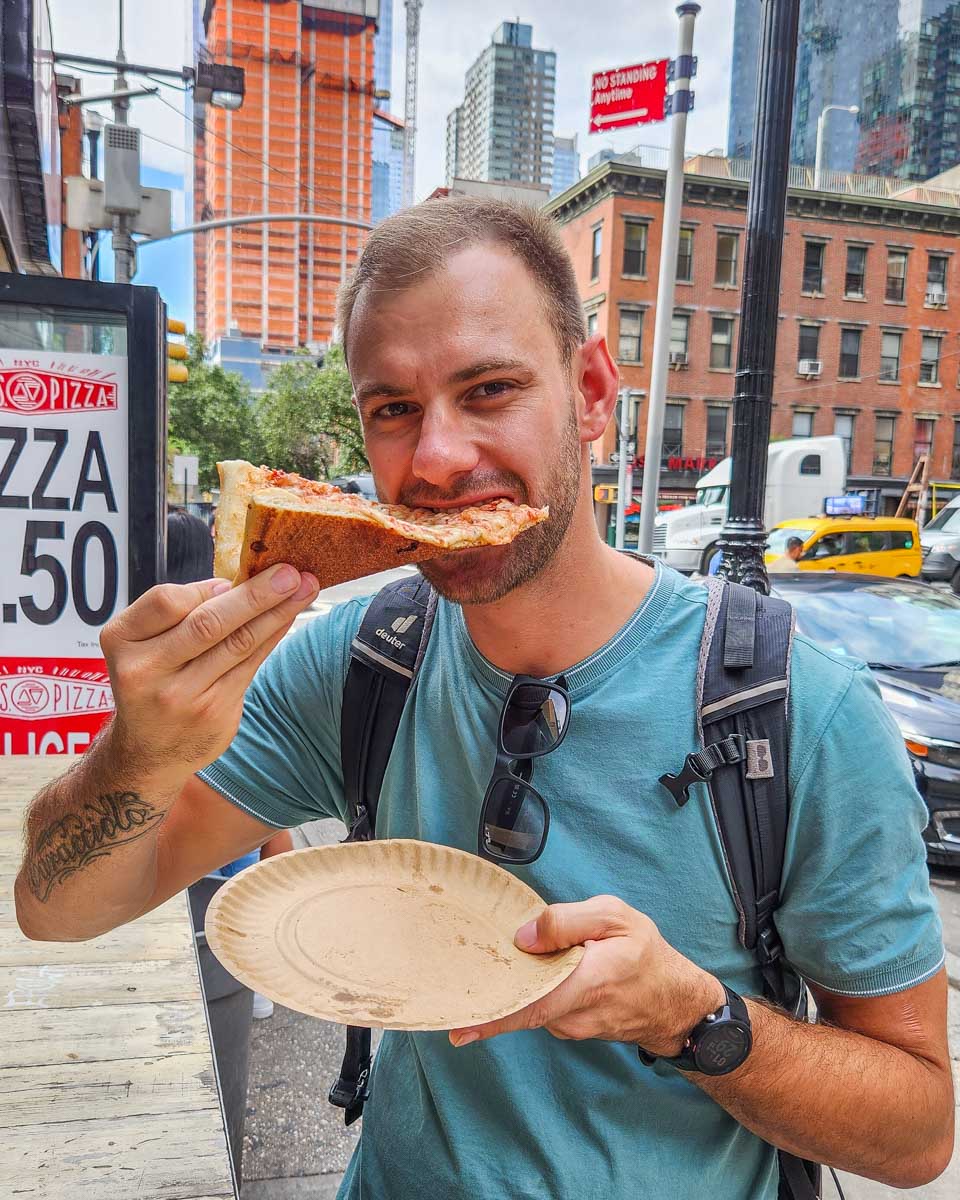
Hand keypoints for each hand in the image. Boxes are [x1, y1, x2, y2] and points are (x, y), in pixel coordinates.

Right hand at [98, 564, 318, 783]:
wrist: (149, 751)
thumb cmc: (152, 680)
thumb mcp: (143, 643)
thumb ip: (179, 612)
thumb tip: (234, 583)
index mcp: (122, 641)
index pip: (167, 601)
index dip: (205, 587)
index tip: (237, 574)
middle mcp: (147, 671)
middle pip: (208, 624)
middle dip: (256, 594)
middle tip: (291, 572)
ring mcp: (182, 696)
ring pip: (237, 644)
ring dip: (276, 613)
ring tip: (304, 589)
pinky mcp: (214, 713)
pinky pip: (250, 665)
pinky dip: (272, 637)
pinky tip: (288, 619)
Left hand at [449, 895, 725, 1052]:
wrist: (674, 1003)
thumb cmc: (646, 953)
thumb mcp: (616, 917)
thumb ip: (568, 920)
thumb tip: (524, 936)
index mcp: (587, 980)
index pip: (532, 1004)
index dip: (494, 1016)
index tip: (460, 1027)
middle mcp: (574, 1014)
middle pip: (521, 1007)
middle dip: (490, 997)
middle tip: (459, 986)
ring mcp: (570, 1027)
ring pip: (530, 1005)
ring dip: (513, 988)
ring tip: (498, 962)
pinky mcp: (570, 1028)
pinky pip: (541, 1008)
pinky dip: (530, 992)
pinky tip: (529, 972)